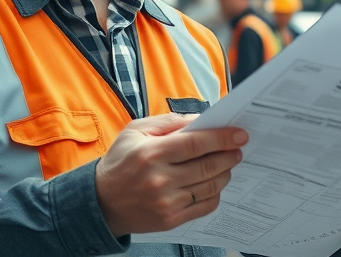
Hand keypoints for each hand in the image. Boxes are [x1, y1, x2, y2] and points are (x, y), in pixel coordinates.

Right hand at [95, 113, 246, 236]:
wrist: (100, 202)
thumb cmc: (120, 161)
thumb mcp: (135, 131)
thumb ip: (168, 123)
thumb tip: (201, 121)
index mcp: (151, 153)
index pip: (196, 143)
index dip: (222, 138)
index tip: (240, 134)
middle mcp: (160, 180)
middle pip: (208, 166)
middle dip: (229, 155)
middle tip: (238, 148)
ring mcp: (166, 203)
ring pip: (210, 187)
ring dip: (225, 173)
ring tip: (227, 163)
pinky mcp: (170, 220)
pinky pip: (204, 206)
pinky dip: (215, 193)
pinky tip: (214, 183)